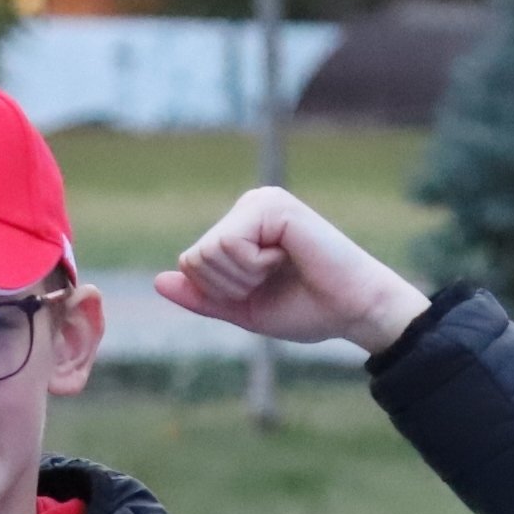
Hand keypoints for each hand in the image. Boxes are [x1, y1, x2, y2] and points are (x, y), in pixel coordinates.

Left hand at [156, 188, 428, 354]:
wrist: (356, 311)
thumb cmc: (309, 308)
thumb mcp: (245, 309)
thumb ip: (203, 297)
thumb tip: (157, 281)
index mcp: (240, 227)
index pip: (192, 263)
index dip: (221, 292)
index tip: (264, 287)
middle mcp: (248, 207)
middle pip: (195, 258)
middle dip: (230, 286)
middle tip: (273, 279)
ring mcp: (261, 202)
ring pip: (208, 253)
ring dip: (244, 277)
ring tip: (282, 268)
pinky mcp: (272, 206)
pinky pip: (229, 246)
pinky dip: (255, 267)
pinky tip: (288, 257)